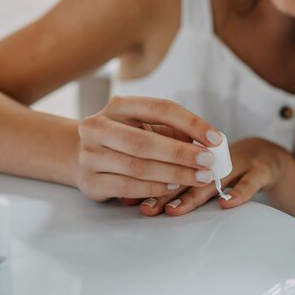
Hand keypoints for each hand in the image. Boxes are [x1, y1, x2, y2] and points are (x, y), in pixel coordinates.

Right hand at [75, 96, 223, 201]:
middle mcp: (98, 127)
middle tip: (209, 163)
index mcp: (118, 105)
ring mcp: (90, 155)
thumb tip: (211, 144)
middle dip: (182, 154)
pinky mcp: (90, 181)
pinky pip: (127, 187)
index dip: (191, 123)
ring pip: (137, 167)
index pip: (159, 108)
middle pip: (145, 141)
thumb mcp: (146, 126)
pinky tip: (173, 187)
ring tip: (198, 177)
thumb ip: (174, 131)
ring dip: (173, 174)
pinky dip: (154, 188)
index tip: (215, 138)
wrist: (79, 154)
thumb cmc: (125, 137)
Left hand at [134, 137, 289, 216]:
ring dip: (194, 193)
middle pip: (187, 169)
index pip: (170, 159)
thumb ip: (170, 176)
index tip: (129, 198)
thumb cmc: (222, 165)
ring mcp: (240, 158)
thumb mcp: (198, 165)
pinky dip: (239, 192)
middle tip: (145, 208)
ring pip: (215, 176)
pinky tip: (227, 203)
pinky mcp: (262, 168)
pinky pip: (251, 181)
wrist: (266, 155)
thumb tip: (127, 195)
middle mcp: (215, 152)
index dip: (147, 179)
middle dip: (164, 190)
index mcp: (197, 149)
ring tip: (174, 209)